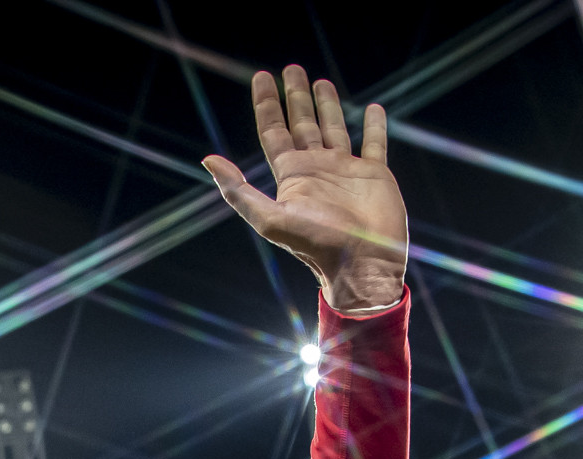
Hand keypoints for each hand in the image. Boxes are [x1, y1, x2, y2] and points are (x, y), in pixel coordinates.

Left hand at [202, 66, 407, 314]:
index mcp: (292, 175)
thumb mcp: (270, 218)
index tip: (262, 76)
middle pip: (302, 124)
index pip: (274, 130)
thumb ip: (238, 191)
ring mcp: (346, 171)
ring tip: (321, 81)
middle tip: (292, 69)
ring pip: (334, 128)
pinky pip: (374, 143)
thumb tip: (207, 159)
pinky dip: (374, 126)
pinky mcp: (375, 175)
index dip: (266, 103)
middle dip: (295, 97)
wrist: (361, 266)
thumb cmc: (316, 245)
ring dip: (327, 105)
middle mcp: (317, 169)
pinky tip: (373, 108)